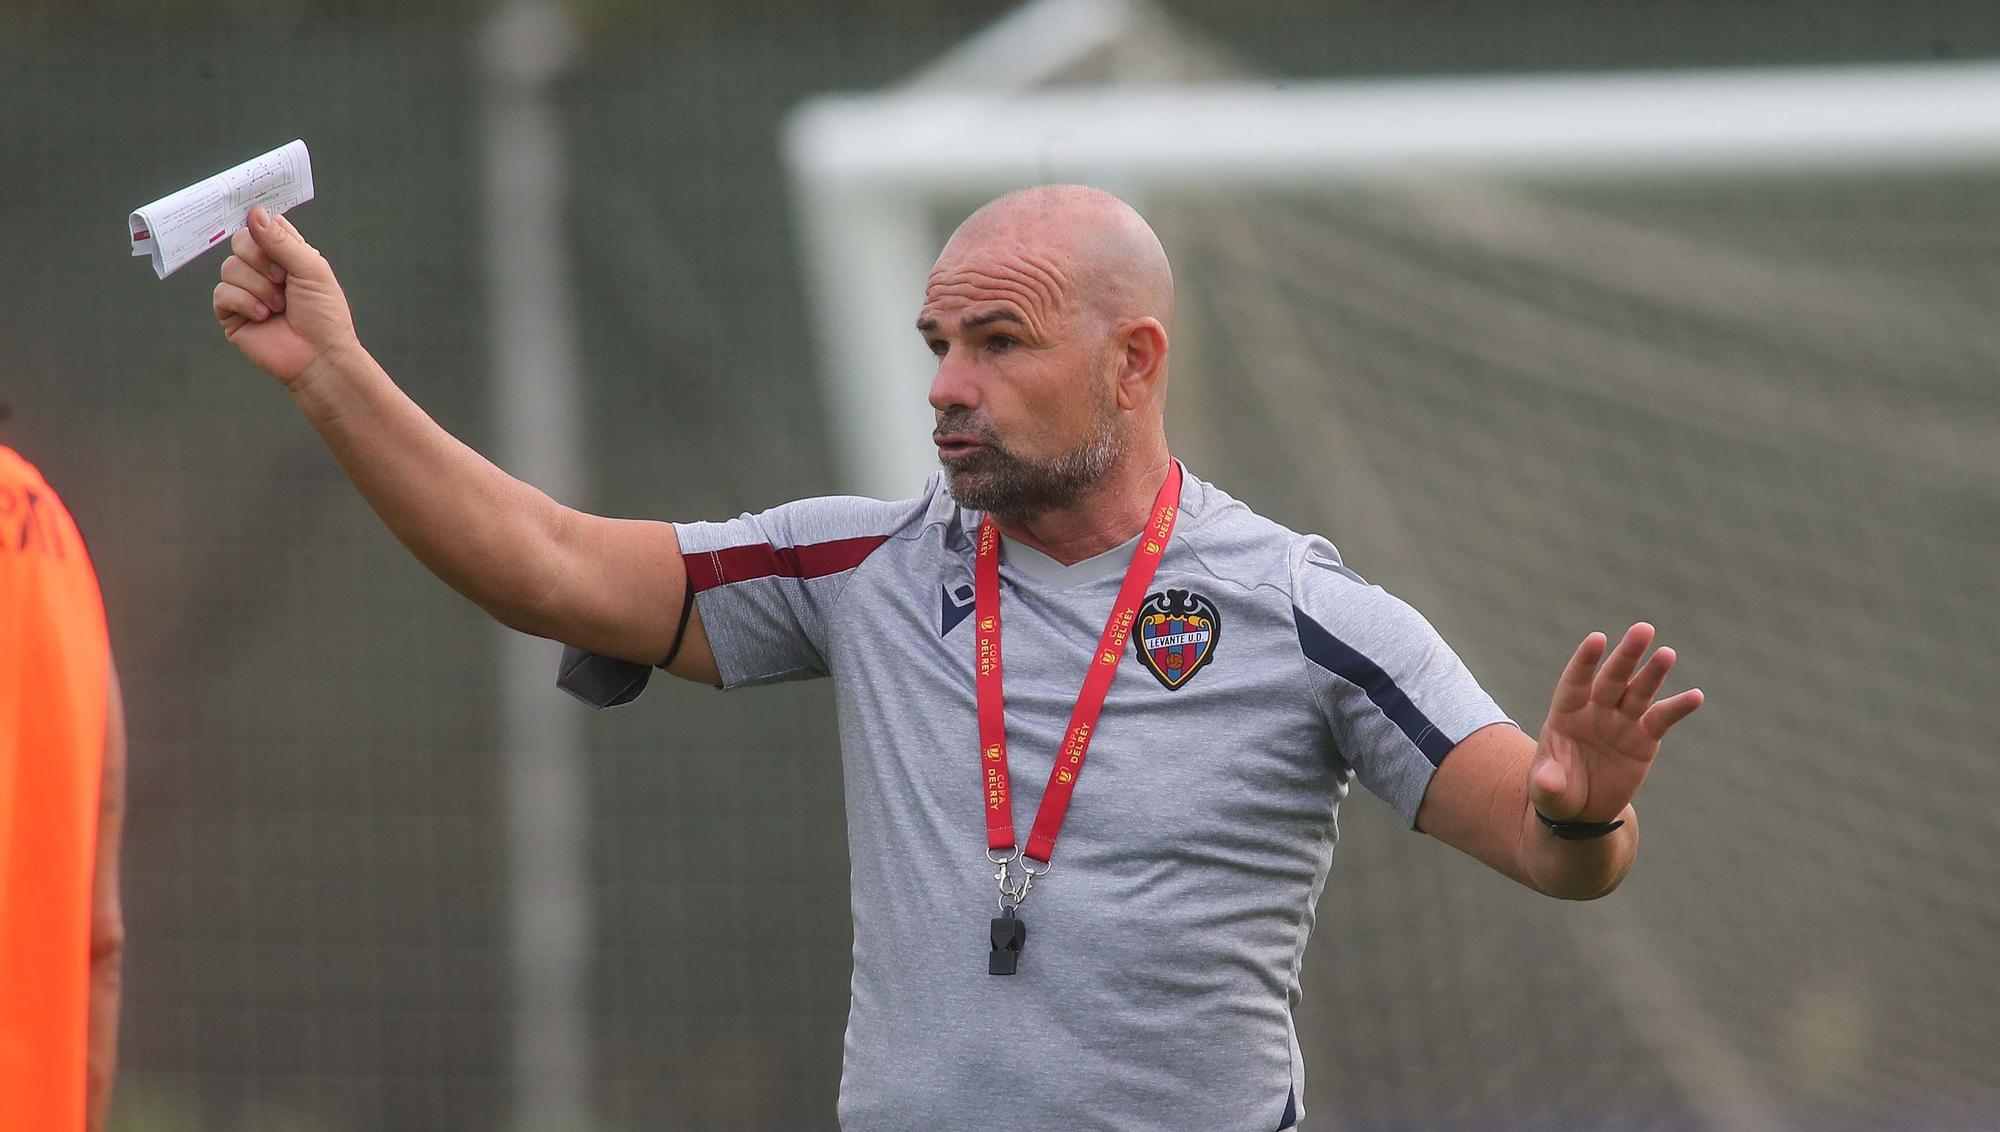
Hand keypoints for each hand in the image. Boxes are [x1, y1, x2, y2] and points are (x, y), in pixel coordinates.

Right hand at [213, 206, 359, 385]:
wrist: (318, 356)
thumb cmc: (324, 315)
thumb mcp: (311, 270)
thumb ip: (281, 241)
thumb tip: (253, 212)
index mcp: (285, 254)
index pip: (262, 225)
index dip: (261, 227)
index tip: (267, 234)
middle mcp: (262, 268)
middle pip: (240, 241)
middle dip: (261, 260)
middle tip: (283, 280)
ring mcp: (244, 290)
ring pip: (229, 267)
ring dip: (259, 287)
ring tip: (280, 307)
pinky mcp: (230, 312)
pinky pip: (222, 292)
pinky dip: (245, 303)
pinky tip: (263, 316)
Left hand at [1529, 622, 1703, 823]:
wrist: (1582, 810)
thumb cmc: (1557, 792)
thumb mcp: (1547, 792)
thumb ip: (1547, 783)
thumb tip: (1548, 780)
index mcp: (1566, 714)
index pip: (1575, 682)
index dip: (1585, 661)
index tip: (1598, 639)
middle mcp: (1595, 711)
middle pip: (1612, 678)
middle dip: (1627, 655)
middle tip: (1643, 629)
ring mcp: (1621, 722)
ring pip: (1638, 692)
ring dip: (1653, 673)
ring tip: (1667, 653)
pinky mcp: (1644, 739)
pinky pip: (1661, 719)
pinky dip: (1678, 708)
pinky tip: (1695, 696)